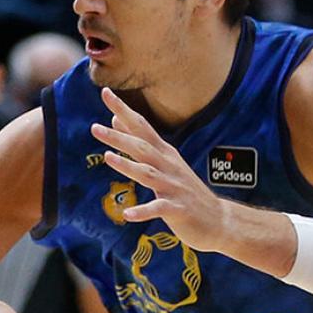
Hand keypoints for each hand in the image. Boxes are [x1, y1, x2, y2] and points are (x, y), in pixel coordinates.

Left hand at [90, 88, 229, 251]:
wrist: (218, 220)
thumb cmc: (184, 190)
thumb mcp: (164, 162)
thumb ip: (140, 141)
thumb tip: (115, 119)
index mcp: (164, 154)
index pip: (141, 126)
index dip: (124, 110)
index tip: (105, 92)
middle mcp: (169, 166)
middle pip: (142, 148)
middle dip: (119, 137)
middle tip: (94, 128)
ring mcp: (174, 187)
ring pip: (148, 174)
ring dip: (128, 166)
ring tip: (107, 158)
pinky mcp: (179, 209)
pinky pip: (159, 209)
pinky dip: (143, 211)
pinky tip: (127, 215)